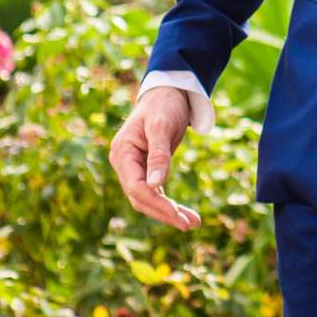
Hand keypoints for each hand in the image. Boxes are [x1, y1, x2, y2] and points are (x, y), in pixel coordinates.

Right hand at [108, 87, 199, 230]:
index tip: (178, 214)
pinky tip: (186, 214)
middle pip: (140, 198)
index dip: (156, 203)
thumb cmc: (164, 104)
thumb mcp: (162, 125)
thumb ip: (159, 155)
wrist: (168, 91)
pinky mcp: (145, 169)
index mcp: (122, 152)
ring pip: (147, 199)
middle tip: (191, 225)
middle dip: (164, 213)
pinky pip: (155, 192)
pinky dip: (169, 203)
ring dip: (168, 213)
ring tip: (193, 223)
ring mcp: (133, 167)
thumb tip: (155, 186)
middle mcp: (124, 163)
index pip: (136, 187)